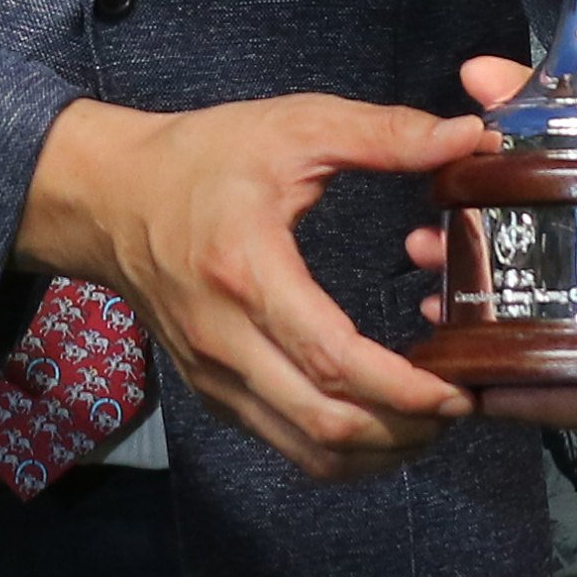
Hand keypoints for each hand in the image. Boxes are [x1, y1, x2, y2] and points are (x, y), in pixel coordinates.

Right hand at [20, 93, 488, 482]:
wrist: (109, 198)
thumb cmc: (199, 160)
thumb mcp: (293, 126)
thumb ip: (384, 133)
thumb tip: (467, 137)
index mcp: (246, 273)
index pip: (332, 360)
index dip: (403, 388)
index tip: (458, 388)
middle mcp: (226, 339)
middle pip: (326, 423)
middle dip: (406, 430)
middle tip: (460, 406)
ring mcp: (215, 375)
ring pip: (307, 450)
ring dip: (378, 450)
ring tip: (430, 420)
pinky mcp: (213, 391)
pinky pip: (285, 442)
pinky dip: (341, 445)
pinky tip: (380, 417)